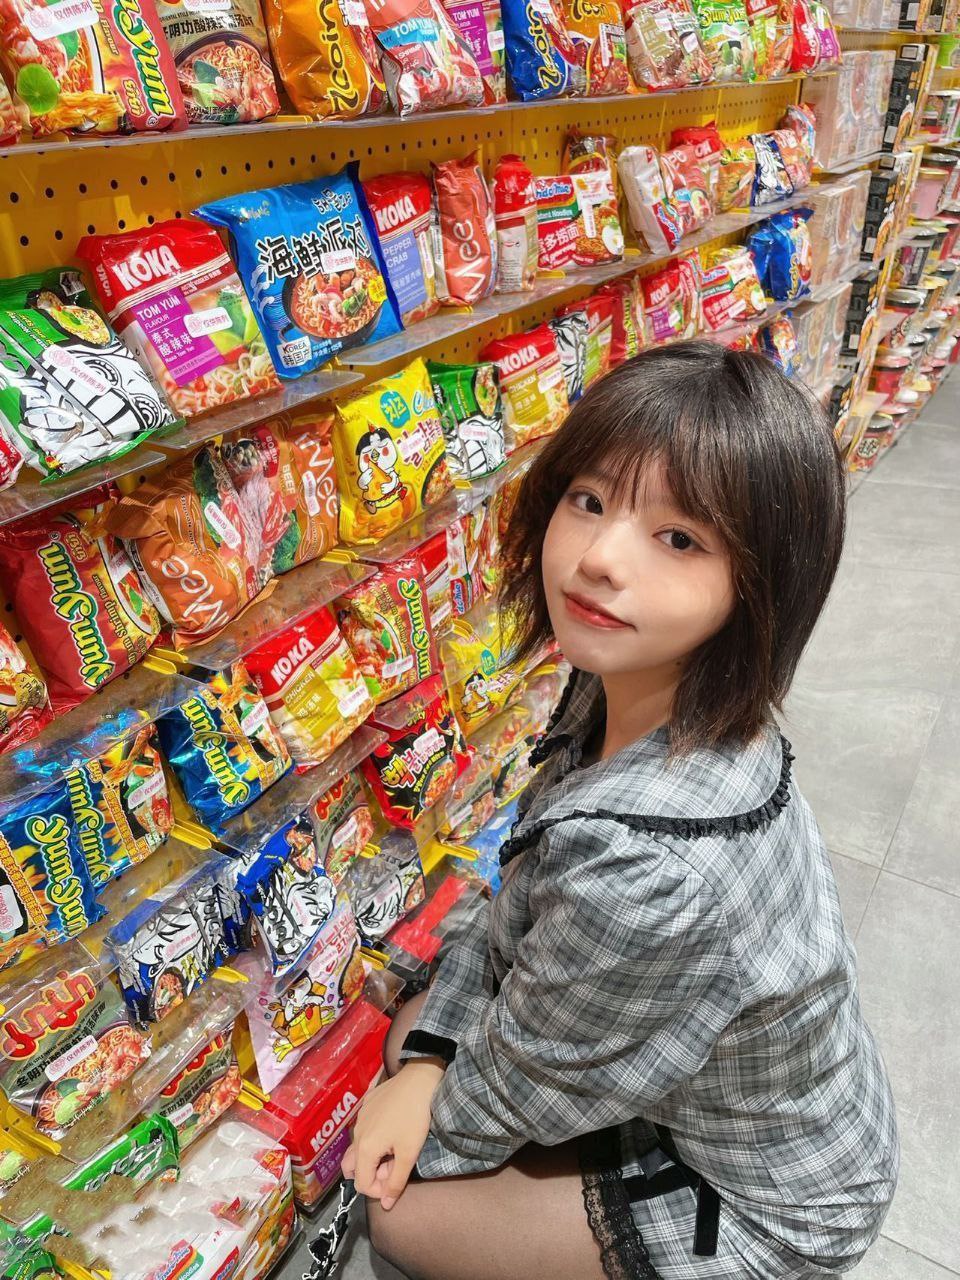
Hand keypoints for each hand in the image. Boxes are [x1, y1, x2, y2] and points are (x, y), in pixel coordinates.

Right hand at [342, 1059, 444, 1209]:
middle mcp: (356, 1135)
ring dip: (371, 1158)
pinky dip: (372, 1138)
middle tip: (392, 1168)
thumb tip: (386, 1206)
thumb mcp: (409, 1153)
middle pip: (353, 1168)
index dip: (379, 1191)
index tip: (396, 1181)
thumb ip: (396, 1182)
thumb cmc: (415, 1118)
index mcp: (365, 1149)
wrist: (419, 1079)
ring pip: (357, 1148)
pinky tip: (391, 1130)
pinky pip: (363, 1129)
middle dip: (371, 1175)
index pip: (362, 1184)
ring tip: (391, 1152)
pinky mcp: (366, 1104)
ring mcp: (359, 1117)